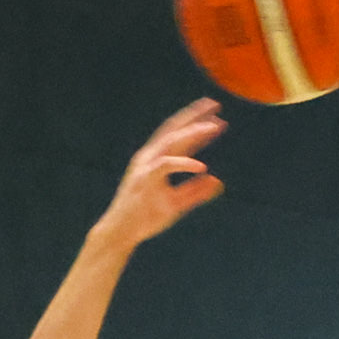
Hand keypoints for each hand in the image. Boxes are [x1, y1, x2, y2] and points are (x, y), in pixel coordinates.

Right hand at [97, 99, 227, 247]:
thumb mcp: (176, 205)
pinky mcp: (144, 179)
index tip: (218, 120)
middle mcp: (150, 158)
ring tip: (212, 126)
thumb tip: (218, 182)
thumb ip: (196, 192)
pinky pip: (166, 165)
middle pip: (173, 129)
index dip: (197, 126)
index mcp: (155, 161)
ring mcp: (145, 166)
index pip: (178, 137)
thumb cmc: (145, 219)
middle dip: (193, 115)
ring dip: (192, 131)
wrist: (120, 233)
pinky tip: (202, 166)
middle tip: (215, 104)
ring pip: (171, 141)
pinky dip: (184, 163)